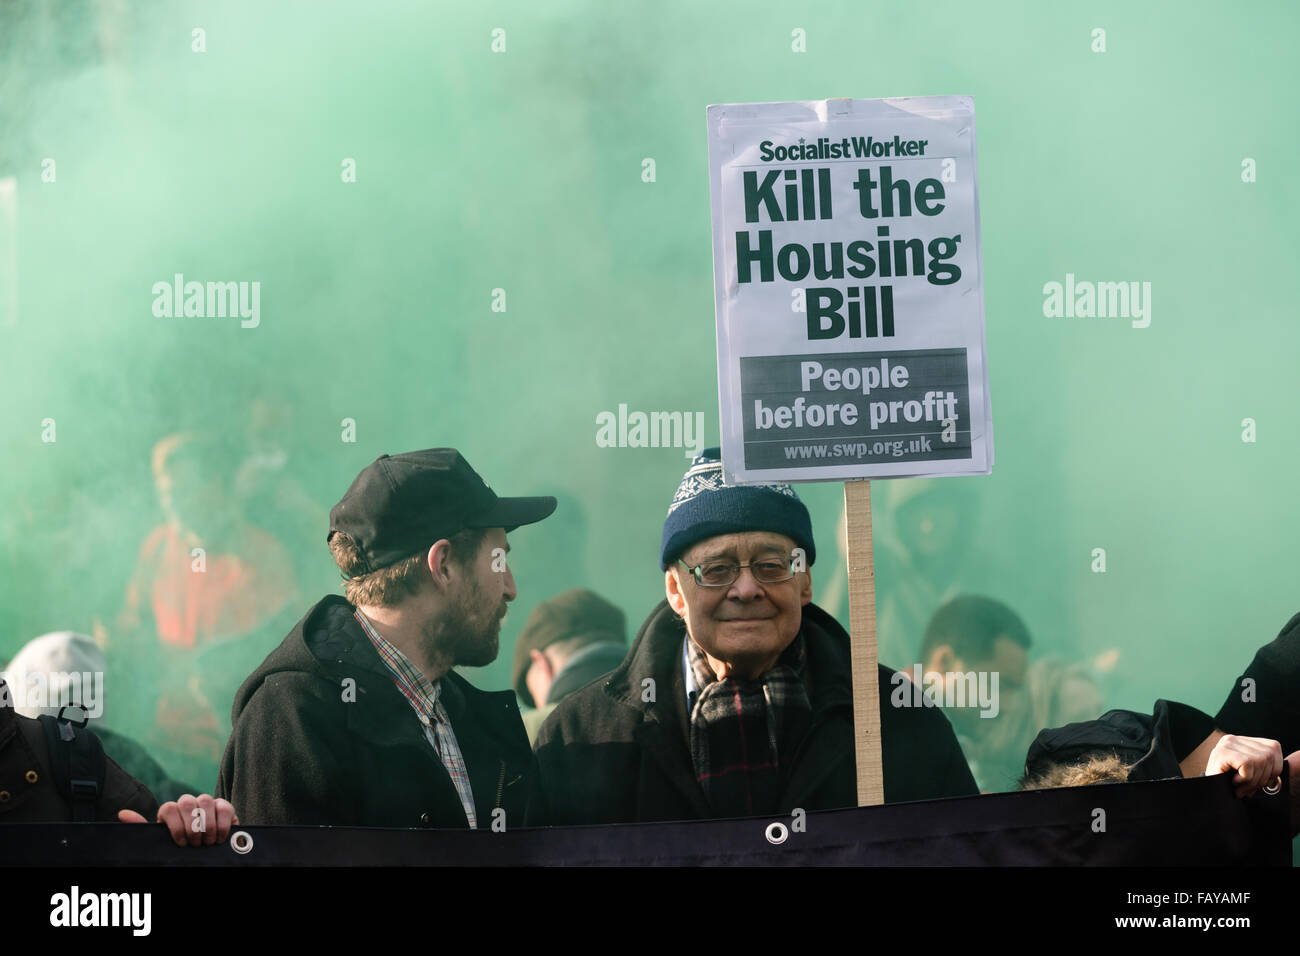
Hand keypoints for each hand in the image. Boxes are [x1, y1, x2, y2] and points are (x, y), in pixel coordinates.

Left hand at [118, 794, 238, 846]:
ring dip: (207, 826)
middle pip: (187, 802)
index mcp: (170, 811)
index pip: (169, 807)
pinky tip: (219, 837)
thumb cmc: (180, 848)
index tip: (180, 843)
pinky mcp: (224, 806)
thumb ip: (143, 827)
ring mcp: (206, 802)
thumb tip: (122, 813)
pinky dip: (223, 824)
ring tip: (207, 842)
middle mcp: (188, 803)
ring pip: (205, 801)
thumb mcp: (161, 841)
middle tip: (195, 844)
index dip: (176, 826)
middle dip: (192, 827)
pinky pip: (224, 807)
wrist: (204, 854)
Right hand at [1203, 735, 1282, 797]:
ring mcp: (1227, 744)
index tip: (1258, 781)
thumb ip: (1271, 766)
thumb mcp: (1253, 775)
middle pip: (1269, 756)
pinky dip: (1245, 779)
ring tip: (1240, 787)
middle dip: (1263, 777)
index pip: (1273, 749)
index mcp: (1242, 741)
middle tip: (1247, 787)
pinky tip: (1234, 783)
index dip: (1272, 770)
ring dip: (1253, 781)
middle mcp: (1233, 739)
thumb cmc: (1228, 787)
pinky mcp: (1223, 752)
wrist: (1205, 796)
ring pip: (1260, 761)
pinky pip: (1248, 766)